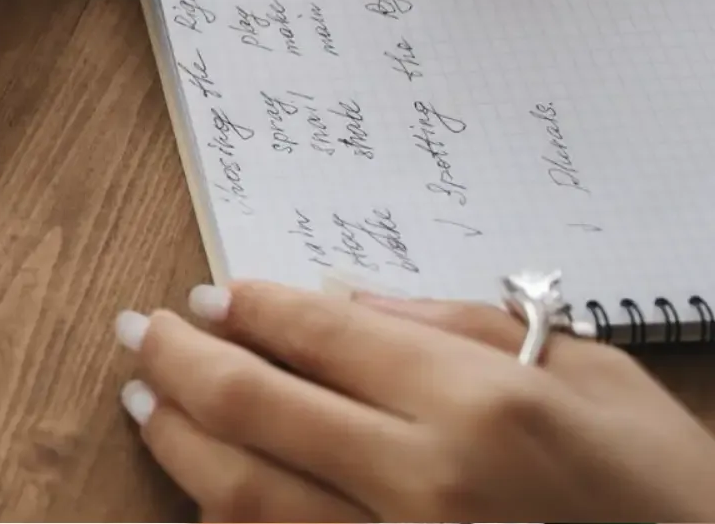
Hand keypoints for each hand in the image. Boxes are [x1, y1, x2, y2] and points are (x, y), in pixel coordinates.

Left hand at [117, 280, 714, 520]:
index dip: (249, 306)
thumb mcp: (593, 377)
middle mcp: (423, 482)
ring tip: (143, 401)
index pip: (318, 333)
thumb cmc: (667, 489)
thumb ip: (459, 328)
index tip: (209, 295)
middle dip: (176, 359)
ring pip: (239, 493)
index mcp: (478, 404)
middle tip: (137, 331)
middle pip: (251, 405)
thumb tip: (344, 298)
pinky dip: (226, 515)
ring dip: (174, 439)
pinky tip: (205, 485)